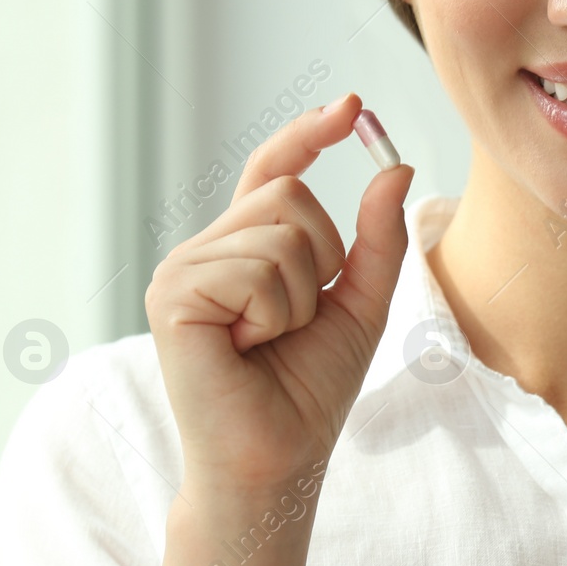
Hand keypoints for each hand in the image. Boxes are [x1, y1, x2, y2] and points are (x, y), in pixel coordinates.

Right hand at [144, 92, 413, 495]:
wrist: (278, 460)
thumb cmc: (310, 390)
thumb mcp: (362, 303)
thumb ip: (377, 239)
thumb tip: (394, 166)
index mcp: (243, 249)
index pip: (273, 171)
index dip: (308, 134)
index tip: (351, 105)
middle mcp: (205, 251)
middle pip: (288, 196)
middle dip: (322, 258)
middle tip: (296, 320)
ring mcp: (181, 270)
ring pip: (278, 231)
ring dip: (300, 295)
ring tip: (269, 340)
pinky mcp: (172, 296)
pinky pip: (256, 269)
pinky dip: (274, 314)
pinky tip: (246, 349)